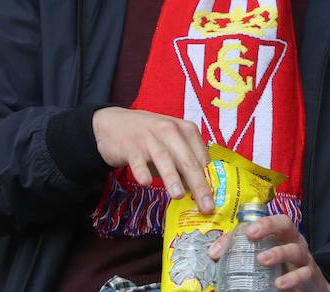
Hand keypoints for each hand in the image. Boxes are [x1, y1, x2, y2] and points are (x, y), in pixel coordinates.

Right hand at [91, 107, 213, 213]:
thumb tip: (200, 191)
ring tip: (178, 196)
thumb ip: (185, 165)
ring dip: (172, 177)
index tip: (216, 199)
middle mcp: (171, 131)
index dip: (210, 179)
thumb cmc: (150, 138)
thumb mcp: (172, 146)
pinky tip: (145, 182)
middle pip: (187, 160)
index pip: (202, 157)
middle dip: (199, 184)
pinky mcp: (130, 145)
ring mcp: (150, 138)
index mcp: (186, 131)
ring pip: (164, 158)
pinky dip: (142, 170)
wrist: (113, 124)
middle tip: (206, 206)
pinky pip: (137, 160)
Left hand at [208, 214, 329, 290]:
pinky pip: (303, 274)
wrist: (309, 286)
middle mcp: (295, 242)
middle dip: (269, 226)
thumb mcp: (265, 256)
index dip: (263, 221)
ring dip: (278, 253)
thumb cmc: (283, 267)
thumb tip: (212, 253)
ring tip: (262, 259)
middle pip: (287, 225)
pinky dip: (292, 278)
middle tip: (252, 235)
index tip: (247, 230)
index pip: (275, 219)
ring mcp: (303, 258)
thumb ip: (240, 251)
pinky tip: (280, 284)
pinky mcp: (309, 276)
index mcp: (283, 235)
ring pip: (295, 249)